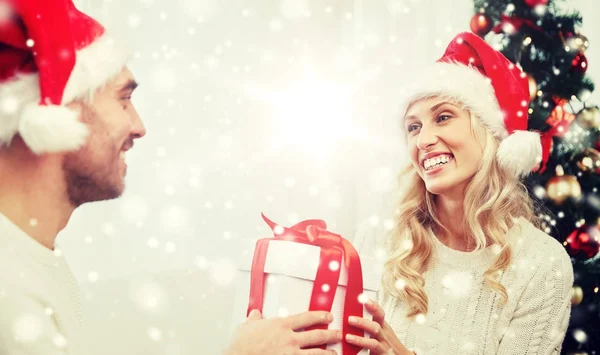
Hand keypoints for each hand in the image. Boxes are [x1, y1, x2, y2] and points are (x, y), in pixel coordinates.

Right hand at [225, 309, 341, 354]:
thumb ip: (254, 320)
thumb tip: (255, 314)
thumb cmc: (241, 346)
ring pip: (317, 353)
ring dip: (328, 353)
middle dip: (331, 334)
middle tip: (338, 334)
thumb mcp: (246, 327)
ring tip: (335, 353)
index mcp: (281, 325)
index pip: (307, 317)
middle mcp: (290, 339)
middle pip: (318, 335)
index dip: (320, 316)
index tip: (328, 316)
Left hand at [345, 300, 412, 354]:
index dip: (373, 306)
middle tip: (350, 319)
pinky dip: (363, 350)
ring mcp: (383, 347)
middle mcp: (384, 336)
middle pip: (375, 327)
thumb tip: (354, 314)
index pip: (379, 314)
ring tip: (348, 337)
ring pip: (373, 343)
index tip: (364, 300)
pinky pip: (372, 353)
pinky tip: (353, 351)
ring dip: (360, 340)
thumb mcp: (382, 330)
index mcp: (383, 327)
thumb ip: (370, 323)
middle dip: (362, 323)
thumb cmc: (387, 343)